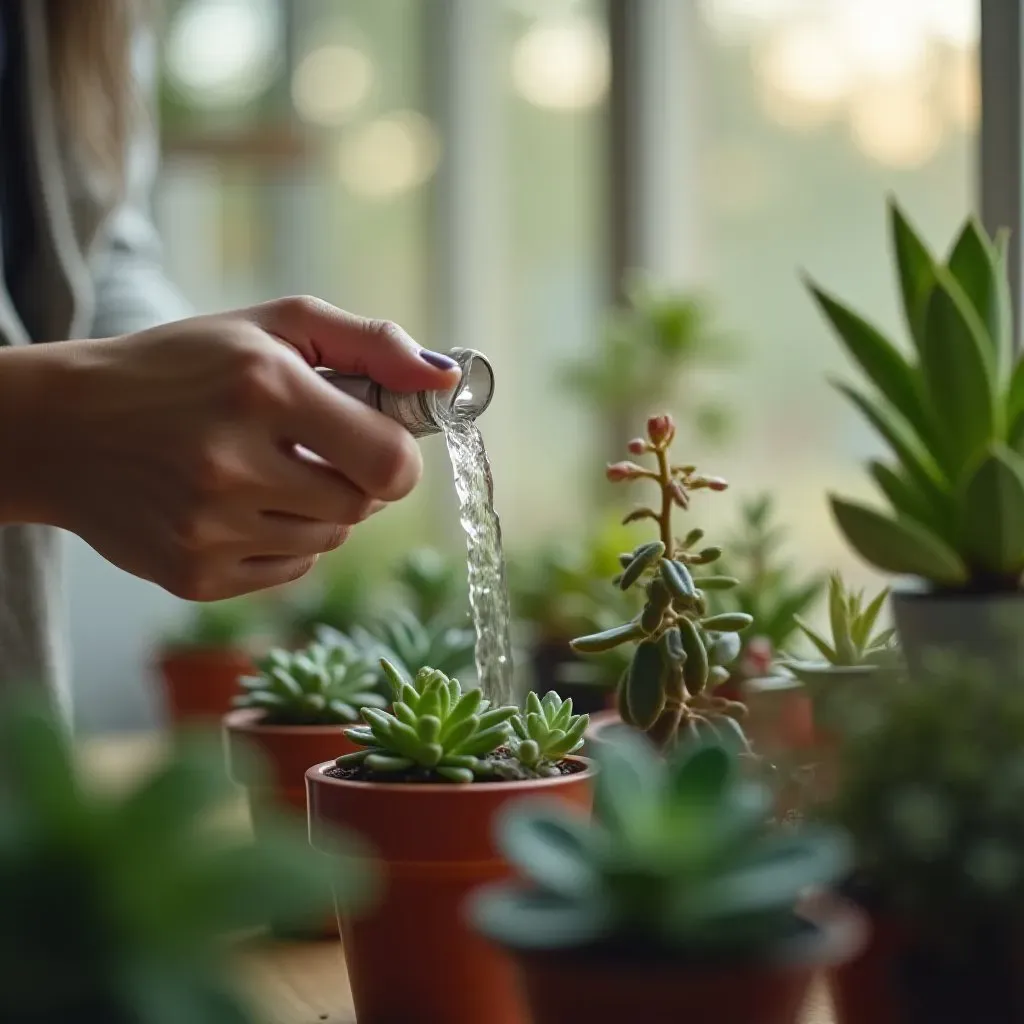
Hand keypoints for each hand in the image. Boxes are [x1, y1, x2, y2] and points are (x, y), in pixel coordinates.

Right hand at [18, 296, 459, 599]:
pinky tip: (238, 506)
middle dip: (354, 480)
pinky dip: (283, 543)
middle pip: (361, 507)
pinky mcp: (194, 576)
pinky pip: (290, 572)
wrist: (64, 429)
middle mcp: (233, 464)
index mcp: (263, 389)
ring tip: (265, 472)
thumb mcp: (273, 327)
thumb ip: (369, 344)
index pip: (390, 463)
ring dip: (317, 510)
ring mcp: (210, 529)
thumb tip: (445, 379)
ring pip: (328, 541)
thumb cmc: (181, 367)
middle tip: (312, 450)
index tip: (378, 441)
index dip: (398, 457)